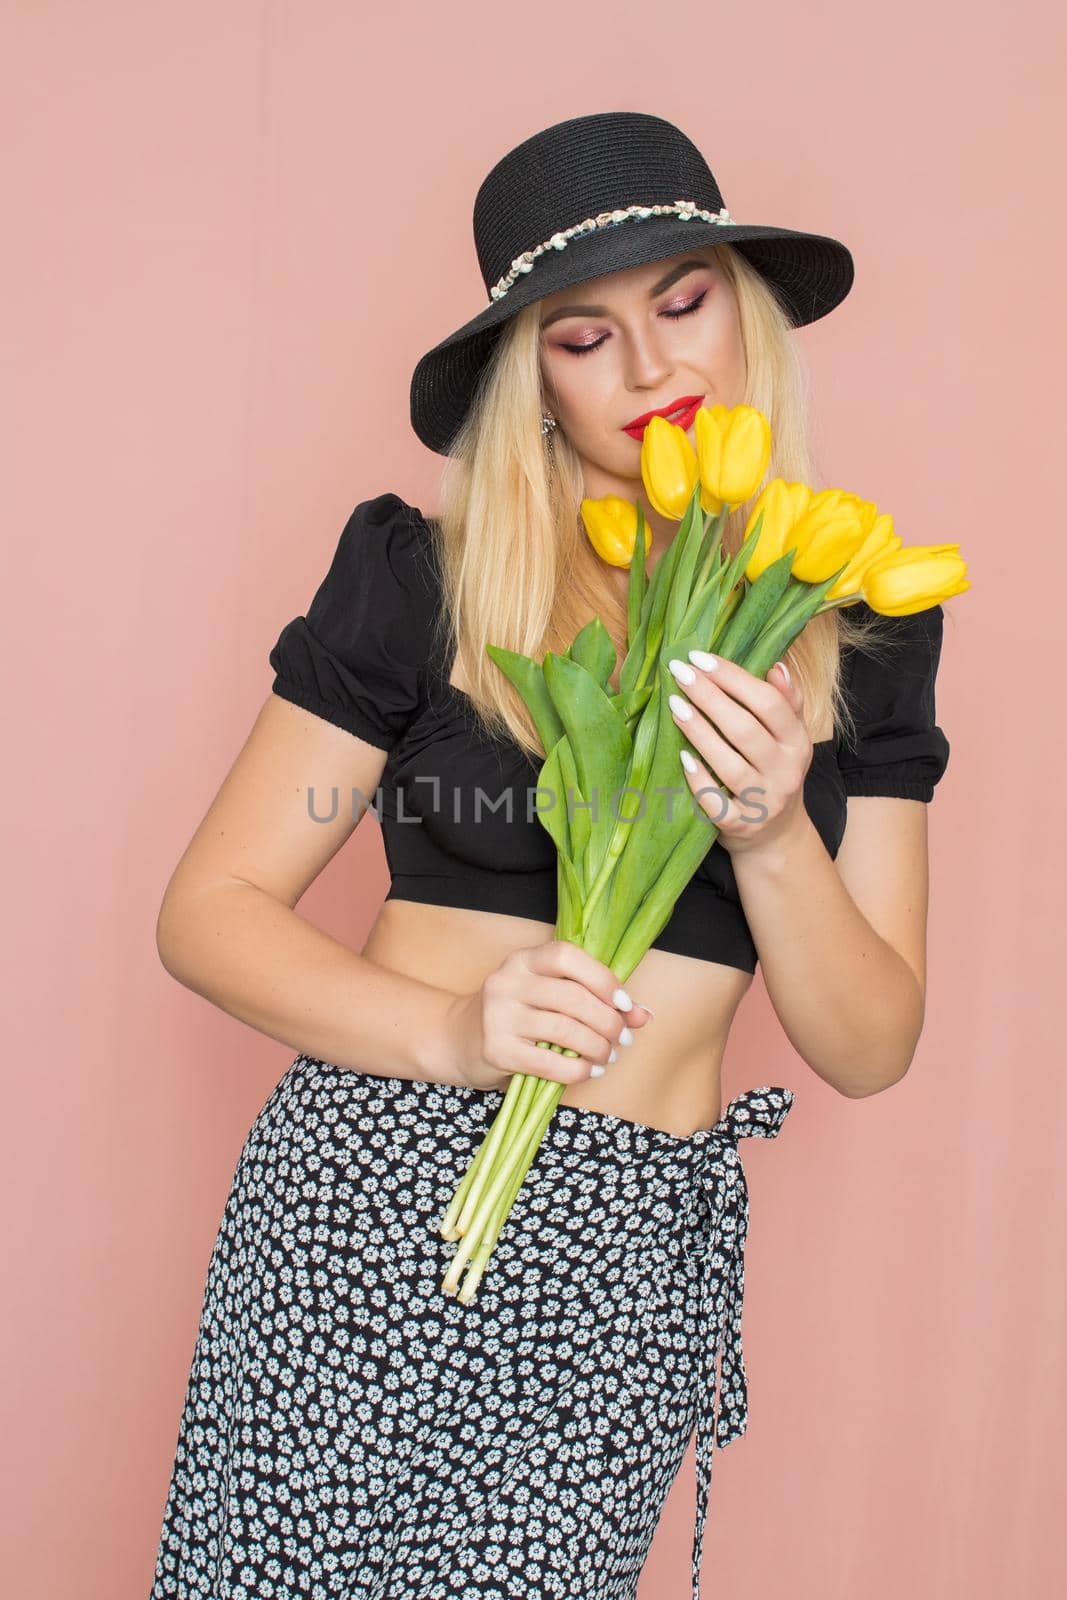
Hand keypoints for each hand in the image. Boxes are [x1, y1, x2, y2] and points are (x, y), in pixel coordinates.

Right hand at [442, 939, 654, 1089]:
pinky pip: (550, 1063)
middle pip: (573, 998)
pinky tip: (589, 1071)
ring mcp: (498, 1015)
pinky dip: (578, 1071)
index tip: (624, 1003)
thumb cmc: (515, 1016)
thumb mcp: (548, 997)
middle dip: (608, 1022)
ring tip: (607, 1056)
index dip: (602, 978)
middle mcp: (507, 981)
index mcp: (523, 960)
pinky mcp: (496, 1049)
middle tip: (622, 1039)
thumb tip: (644, 1015)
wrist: (458, 1040)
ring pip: (566, 1031)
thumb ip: (594, 1000)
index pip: (567, 956)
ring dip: (597, 1048)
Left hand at [667, 649, 812, 857]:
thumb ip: (786, 703)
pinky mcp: (741, 825)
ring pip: (730, 764)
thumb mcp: (790, 739)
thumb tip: (776, 666)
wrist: (777, 836)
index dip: (733, 678)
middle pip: (745, 729)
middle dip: (709, 697)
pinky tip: (682, 758)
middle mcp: (785, 771)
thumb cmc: (774, 774)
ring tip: (674, 705)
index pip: (769, 703)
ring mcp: (764, 801)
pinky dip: (699, 781)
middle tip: (679, 672)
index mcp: (797, 743)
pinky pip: (717, 803)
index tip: (701, 658)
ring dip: (699, 732)